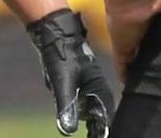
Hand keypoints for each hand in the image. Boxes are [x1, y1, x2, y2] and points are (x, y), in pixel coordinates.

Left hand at [27, 8, 114, 136]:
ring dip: (86, 116)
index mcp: (100, 88)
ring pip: (90, 109)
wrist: (55, 33)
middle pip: (99, 115)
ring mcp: (90, 85)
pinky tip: (70, 110)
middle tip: (90, 133)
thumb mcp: (62, 82)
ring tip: (84, 123)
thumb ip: (67, 106)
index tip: (95, 136)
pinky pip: (82, 101)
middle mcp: (98, 87)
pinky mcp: (81, 82)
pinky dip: (78, 108)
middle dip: (94, 124)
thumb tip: (67, 131)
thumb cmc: (61, 54)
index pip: (104, 117)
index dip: (100, 129)